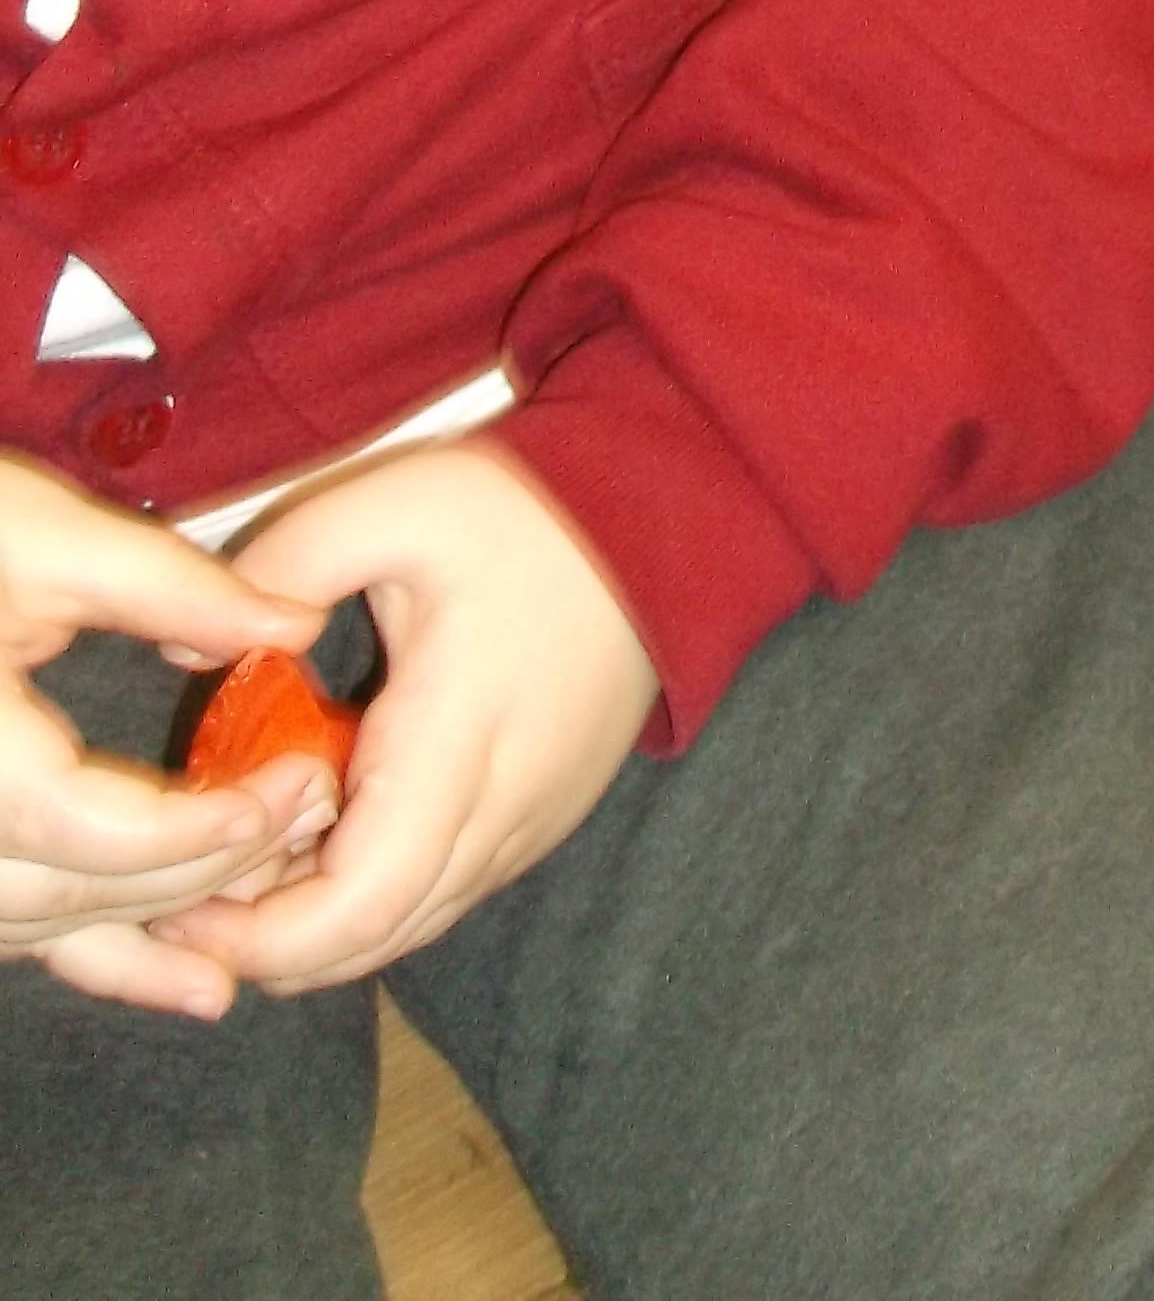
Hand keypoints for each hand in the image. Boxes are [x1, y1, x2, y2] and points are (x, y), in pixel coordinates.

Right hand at [0, 450, 335, 1019]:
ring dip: (148, 926)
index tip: (290, 786)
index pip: (83, 825)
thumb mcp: (37, 533)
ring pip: (33, 929)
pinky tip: (180, 970)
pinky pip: (7, 925)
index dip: (194, 827)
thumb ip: (168, 586)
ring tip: (266, 901)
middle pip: (66, 894)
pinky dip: (91, 946)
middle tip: (305, 820)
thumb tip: (295, 627)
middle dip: (195, 873)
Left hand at [156, 447, 656, 995]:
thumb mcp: (391, 506)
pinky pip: (444, 894)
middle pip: (369, 944)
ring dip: (322, 920)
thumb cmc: (527, 510)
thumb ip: (281, 567)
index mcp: (455, 748)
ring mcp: (532, 828)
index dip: (257, 935)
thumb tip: (186, 651)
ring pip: (407, 931)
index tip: (183, 895)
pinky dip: (376, 893)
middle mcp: (501, 816)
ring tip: (260, 843)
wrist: (672, 511)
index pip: (352, 911)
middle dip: (269, 938)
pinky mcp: (545, 820)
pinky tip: (336, 823)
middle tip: (198, 875)